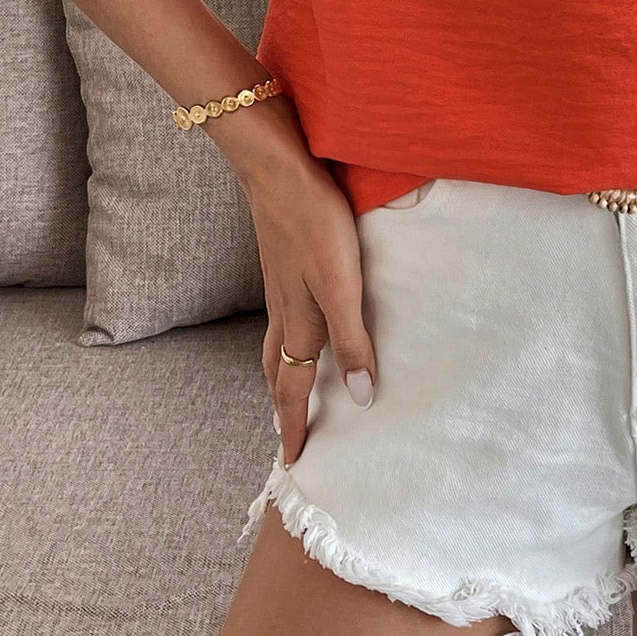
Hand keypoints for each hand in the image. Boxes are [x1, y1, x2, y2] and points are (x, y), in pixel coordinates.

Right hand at [211, 99, 377, 464]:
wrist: (277, 173)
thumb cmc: (314, 226)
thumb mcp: (343, 287)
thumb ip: (354, 340)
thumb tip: (361, 397)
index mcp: (298, 325)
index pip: (293, 390)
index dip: (295, 427)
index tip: (294, 462)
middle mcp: (282, 313)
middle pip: (276, 373)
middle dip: (282, 408)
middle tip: (287, 437)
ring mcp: (278, 288)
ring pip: (275, 345)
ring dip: (280, 375)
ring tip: (288, 391)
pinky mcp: (282, 266)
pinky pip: (280, 319)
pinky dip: (285, 341)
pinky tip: (299, 325)